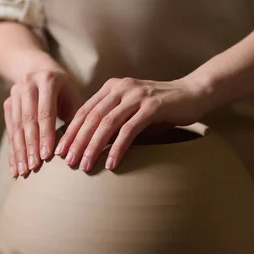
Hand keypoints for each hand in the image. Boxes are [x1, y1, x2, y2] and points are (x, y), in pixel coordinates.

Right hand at [4, 69, 80, 176]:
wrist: (39, 69)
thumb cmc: (65, 90)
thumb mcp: (74, 98)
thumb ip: (77, 120)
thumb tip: (81, 150)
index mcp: (48, 80)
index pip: (45, 112)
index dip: (45, 135)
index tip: (47, 156)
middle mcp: (27, 84)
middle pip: (28, 120)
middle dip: (30, 146)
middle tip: (33, 168)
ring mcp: (14, 93)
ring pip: (15, 127)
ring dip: (19, 151)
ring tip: (22, 172)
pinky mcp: (7, 103)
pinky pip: (9, 130)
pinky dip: (12, 150)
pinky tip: (15, 166)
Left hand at [55, 77, 200, 171]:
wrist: (193, 94)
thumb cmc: (161, 108)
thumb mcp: (132, 112)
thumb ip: (114, 122)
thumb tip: (91, 145)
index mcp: (112, 87)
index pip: (84, 111)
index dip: (70, 132)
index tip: (60, 151)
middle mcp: (122, 88)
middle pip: (91, 117)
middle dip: (77, 141)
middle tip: (68, 163)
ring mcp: (137, 96)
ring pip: (107, 124)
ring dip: (93, 147)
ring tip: (85, 166)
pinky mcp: (152, 107)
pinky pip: (129, 130)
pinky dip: (117, 148)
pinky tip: (111, 163)